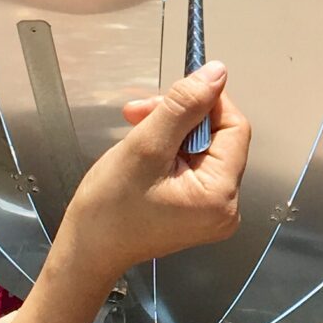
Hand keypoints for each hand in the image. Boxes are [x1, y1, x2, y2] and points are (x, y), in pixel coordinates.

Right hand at [50, 64, 248, 285]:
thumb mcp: (146, 146)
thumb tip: (217, 73)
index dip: (206, 102)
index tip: (172, 93)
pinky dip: (170, 150)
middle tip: (138, 113)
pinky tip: (144, 149)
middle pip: (218, 136)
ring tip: (135, 128)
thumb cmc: (110, 208)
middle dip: (179, 117)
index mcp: (221, 195)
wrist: (87, 250)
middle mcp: (226, 206)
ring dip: (170, 130)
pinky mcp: (198, 210)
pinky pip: (194, 165)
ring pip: (203, 147)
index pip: (235, 127)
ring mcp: (213, 211)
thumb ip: (183, 106)